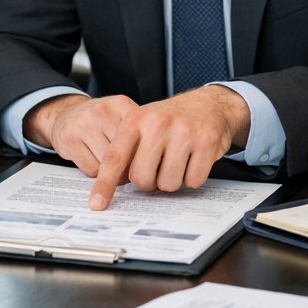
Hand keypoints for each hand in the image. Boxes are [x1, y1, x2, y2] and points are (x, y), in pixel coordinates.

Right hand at [25, 94, 138, 175]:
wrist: (65, 113)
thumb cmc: (101, 120)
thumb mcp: (122, 115)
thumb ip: (140, 132)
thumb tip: (157, 164)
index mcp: (121, 104)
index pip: (142, 138)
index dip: (144, 155)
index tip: (146, 163)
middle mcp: (102, 111)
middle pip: (125, 153)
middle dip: (128, 166)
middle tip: (127, 168)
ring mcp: (83, 124)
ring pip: (108, 165)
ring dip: (111, 172)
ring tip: (110, 165)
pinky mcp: (68, 139)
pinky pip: (91, 169)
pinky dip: (95, 173)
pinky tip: (94, 161)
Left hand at [89, 87, 247, 210]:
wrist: (210, 104)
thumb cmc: (172, 119)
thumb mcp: (144, 122)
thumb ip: (127, 148)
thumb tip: (110, 185)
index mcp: (136, 119)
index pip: (114, 158)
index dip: (104, 184)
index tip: (97, 204)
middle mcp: (158, 124)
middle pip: (141, 178)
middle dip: (148, 182)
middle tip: (157, 168)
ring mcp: (184, 133)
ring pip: (168, 184)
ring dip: (171, 180)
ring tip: (177, 161)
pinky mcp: (207, 143)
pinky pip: (192, 181)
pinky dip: (192, 177)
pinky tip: (193, 160)